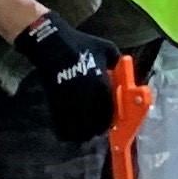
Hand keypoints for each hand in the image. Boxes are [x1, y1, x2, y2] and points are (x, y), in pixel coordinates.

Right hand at [15, 16, 124, 144]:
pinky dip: (67, 132)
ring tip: (86, 133)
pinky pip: (61, 125)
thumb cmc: (81, 45)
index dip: (112, 119)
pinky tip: (70, 132)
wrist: (52, 44)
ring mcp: (70, 100)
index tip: (113, 122)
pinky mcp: (55, 102)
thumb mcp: (107, 49)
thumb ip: (118, 63)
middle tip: (100, 128)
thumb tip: (125, 73)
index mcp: (101, 83)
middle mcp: (86, 95)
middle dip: (99, 129)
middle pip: (95, 123)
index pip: (110, 110)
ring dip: (84, 133)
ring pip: (78, 128)